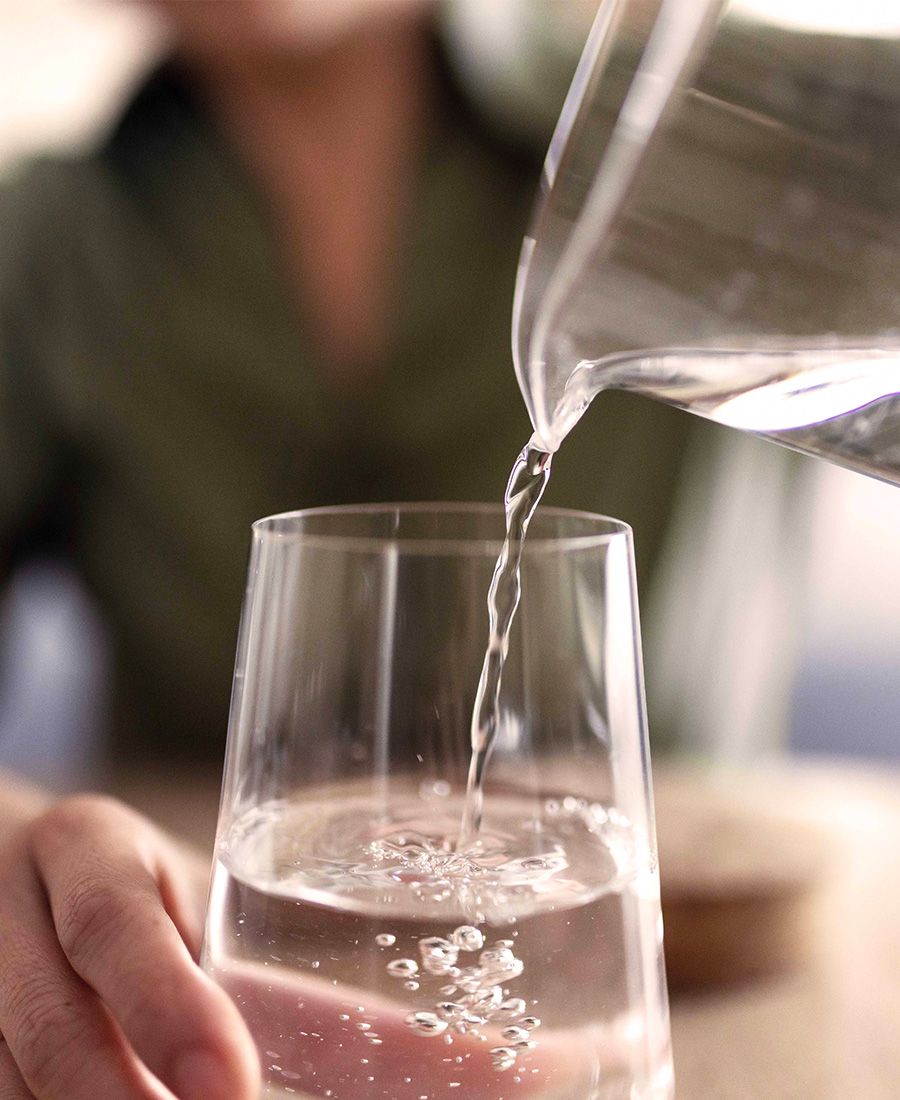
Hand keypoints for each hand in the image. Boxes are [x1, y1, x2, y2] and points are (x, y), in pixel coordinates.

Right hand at [0, 793, 259, 1099]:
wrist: (16, 872)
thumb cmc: (138, 892)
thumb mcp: (198, 902)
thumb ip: (279, 985)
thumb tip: (409, 1052)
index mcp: (85, 845)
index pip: (113, 922)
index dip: (168, 1008)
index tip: (231, 1084)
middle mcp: (10, 904)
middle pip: (51, 1021)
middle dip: (123, 1099)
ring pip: (13, 1079)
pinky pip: (4, 1096)